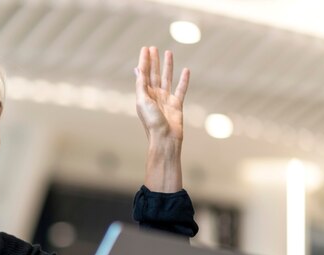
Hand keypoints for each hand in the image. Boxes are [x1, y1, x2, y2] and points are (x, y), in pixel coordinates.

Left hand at [135, 46, 189, 191]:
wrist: (165, 138)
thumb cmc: (151, 122)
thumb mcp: (143, 101)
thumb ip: (141, 85)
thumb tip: (137, 69)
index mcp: (144, 95)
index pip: (144, 74)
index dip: (144, 61)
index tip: (145, 48)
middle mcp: (154, 96)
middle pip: (154, 74)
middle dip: (154, 61)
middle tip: (153, 47)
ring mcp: (166, 100)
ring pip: (167, 78)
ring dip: (167, 66)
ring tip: (169, 52)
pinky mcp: (177, 104)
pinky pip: (181, 89)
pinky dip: (184, 80)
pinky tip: (186, 70)